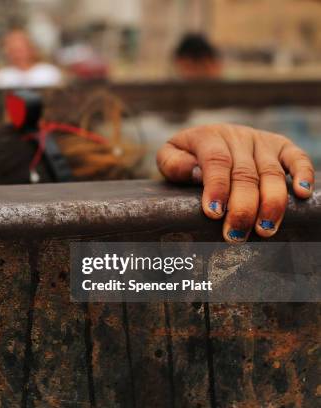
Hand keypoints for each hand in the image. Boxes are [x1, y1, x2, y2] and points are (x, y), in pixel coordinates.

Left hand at [156, 124, 313, 241]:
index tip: (215, 213)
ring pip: (271, 172)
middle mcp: (237, 136)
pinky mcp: (281, 147)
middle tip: (236, 234)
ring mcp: (261, 141)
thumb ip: (174, 163)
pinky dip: (303, 174)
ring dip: (271, 203)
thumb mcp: (170, 156)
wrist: (205, 138)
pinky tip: (302, 195)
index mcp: (208, 136)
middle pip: (245, 173)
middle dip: (242, 207)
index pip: (216, 161)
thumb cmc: (186, 157)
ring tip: (264, 230)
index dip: (217, 187)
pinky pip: (296, 158)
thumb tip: (196, 173)